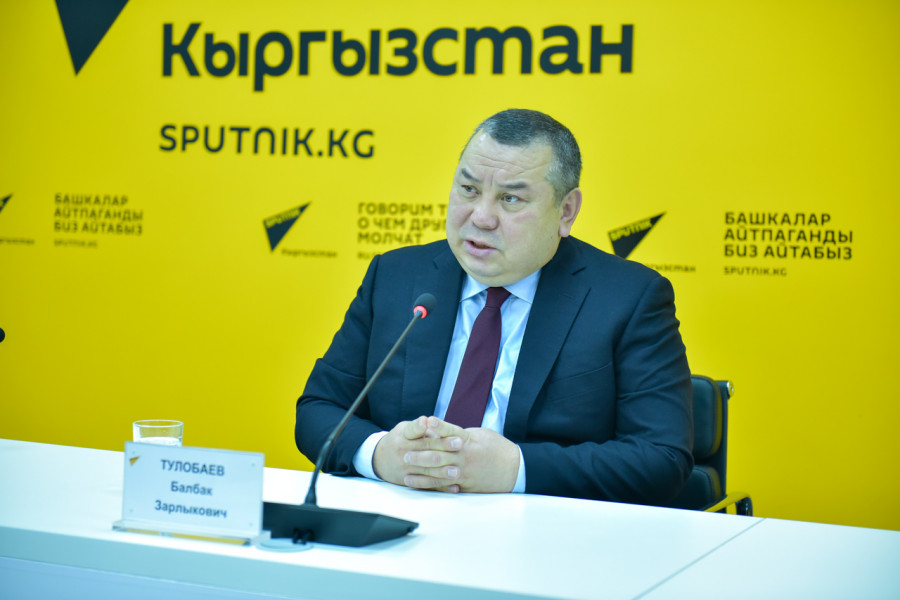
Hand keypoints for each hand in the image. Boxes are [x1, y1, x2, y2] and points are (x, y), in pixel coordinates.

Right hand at [372, 416, 464, 491]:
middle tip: (459, 444)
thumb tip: (435, 424)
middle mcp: (403, 451)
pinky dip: (441, 487)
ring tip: (457, 471)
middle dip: (443, 446)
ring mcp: (405, 468)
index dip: (422, 426)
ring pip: (426, 470)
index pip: (413, 429)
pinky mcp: (409, 481)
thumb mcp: (405, 430)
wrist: (379, 460)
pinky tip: (454, 487)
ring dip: (443, 471)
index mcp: (403, 436)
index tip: (431, 421)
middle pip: (425, 449)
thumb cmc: (399, 440)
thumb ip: (420, 429)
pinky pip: (427, 485)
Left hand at [381, 417, 520, 493]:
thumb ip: (461, 434)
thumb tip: (444, 432)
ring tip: (407, 473)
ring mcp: (465, 471)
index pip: (449, 431)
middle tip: (405, 454)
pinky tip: (422, 486)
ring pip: (440, 473)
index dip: (436, 427)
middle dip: (421, 454)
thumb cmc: (497, 448)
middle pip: (439, 454)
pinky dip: (433, 487)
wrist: (514, 469)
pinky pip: (447, 486)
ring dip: (422, 474)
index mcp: (468, 440)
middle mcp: (465, 456)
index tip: (424, 422)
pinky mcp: (466, 485)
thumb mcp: (480, 435)